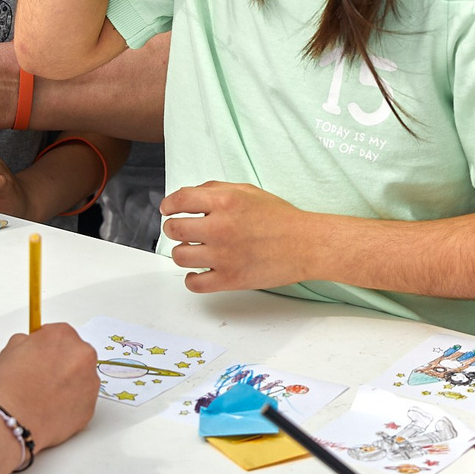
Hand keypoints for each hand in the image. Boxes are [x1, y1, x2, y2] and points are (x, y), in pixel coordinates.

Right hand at [0, 323, 100, 450]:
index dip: (47, 347)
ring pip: (81, 378)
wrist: (12, 419)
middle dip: (61, 364)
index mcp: (63, 335)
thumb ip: (28, 342)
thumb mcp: (11, 349)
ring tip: (44, 396)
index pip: (59, 334)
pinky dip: (70, 403)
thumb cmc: (9, 387)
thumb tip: (35, 346)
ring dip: (67, 383)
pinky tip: (50, 408)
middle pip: (74, 354)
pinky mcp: (91, 407)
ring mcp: (90, 381)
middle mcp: (83, 354)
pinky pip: (81, 401)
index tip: (40, 356)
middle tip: (41, 378)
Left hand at [160, 181, 319, 292]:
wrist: (306, 244)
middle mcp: (220, 228)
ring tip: (193, 250)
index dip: (169, 205)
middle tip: (182, 231)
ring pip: (180, 256)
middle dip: (174, 228)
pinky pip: (194, 283)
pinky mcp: (230, 279)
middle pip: (174, 229)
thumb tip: (188, 197)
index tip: (168, 210)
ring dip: (182, 252)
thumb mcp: (248, 191)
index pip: (179, 200)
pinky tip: (197, 271)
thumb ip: (216, 190)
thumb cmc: (280, 217)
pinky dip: (191, 278)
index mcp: (225, 202)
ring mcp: (224, 256)